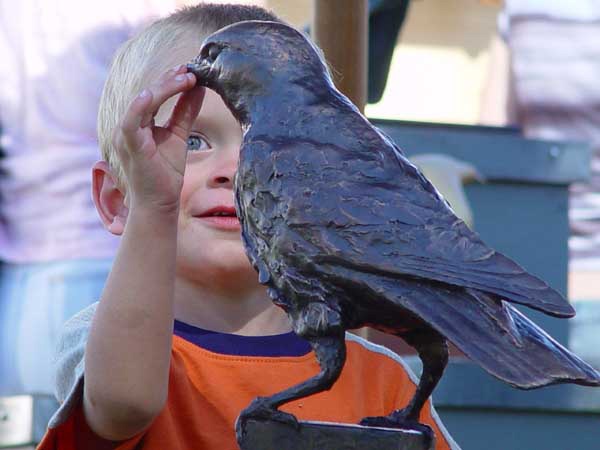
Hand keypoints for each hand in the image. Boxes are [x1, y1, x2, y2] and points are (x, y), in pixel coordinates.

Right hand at [114, 65, 204, 213]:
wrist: (160, 202)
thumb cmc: (165, 173)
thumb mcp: (179, 136)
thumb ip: (185, 112)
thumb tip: (198, 89)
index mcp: (139, 123)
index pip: (154, 95)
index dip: (170, 82)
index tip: (189, 71)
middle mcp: (129, 126)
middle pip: (148, 94)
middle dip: (169, 80)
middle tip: (189, 70)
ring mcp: (126, 135)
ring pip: (142, 103)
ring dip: (163, 88)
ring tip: (184, 77)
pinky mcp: (129, 145)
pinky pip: (131, 121)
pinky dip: (140, 106)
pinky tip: (151, 94)